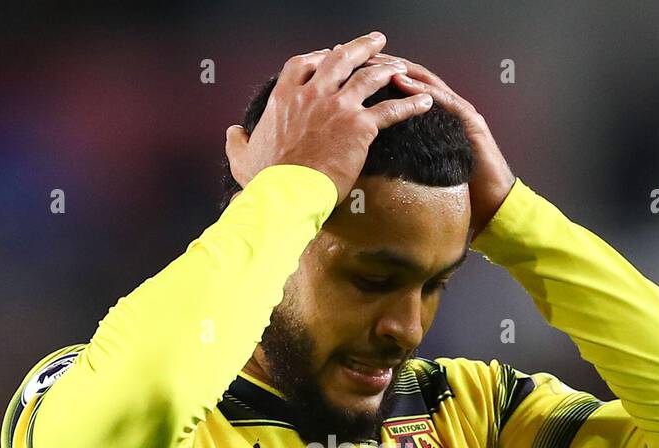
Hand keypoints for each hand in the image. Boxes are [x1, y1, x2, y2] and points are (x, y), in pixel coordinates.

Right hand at [224, 32, 434, 204]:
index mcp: (285, 96)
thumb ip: (238, 141)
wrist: (284, 194)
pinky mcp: (360, 126)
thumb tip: (233, 132)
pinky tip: (425, 102)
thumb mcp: (242, 156)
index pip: (304, 63)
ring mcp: (338, 107)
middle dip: (361, 47)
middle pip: (340, 58)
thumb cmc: (264, 180)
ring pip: (369, 77)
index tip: (331, 54)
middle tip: (376, 41)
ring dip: (389, 68)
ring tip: (402, 66)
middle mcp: (312, 93)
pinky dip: (411, 104)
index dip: (321, 56)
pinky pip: (391, 110)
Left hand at [363, 53, 515, 240]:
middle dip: (385, 64)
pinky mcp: (470, 121)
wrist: (492, 202)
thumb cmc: (457, 189)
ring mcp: (459, 110)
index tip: (351, 69)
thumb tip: (366, 159)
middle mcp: (446, 106)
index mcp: (432, 116)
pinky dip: (422, 90)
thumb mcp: (420, 167)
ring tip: (377, 62)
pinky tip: (402, 82)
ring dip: (401, 69)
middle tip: (358, 56)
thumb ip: (402, 154)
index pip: (401, 86)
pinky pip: (444, 100)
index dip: (376, 74)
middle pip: (411, 75)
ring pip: (426, 81)